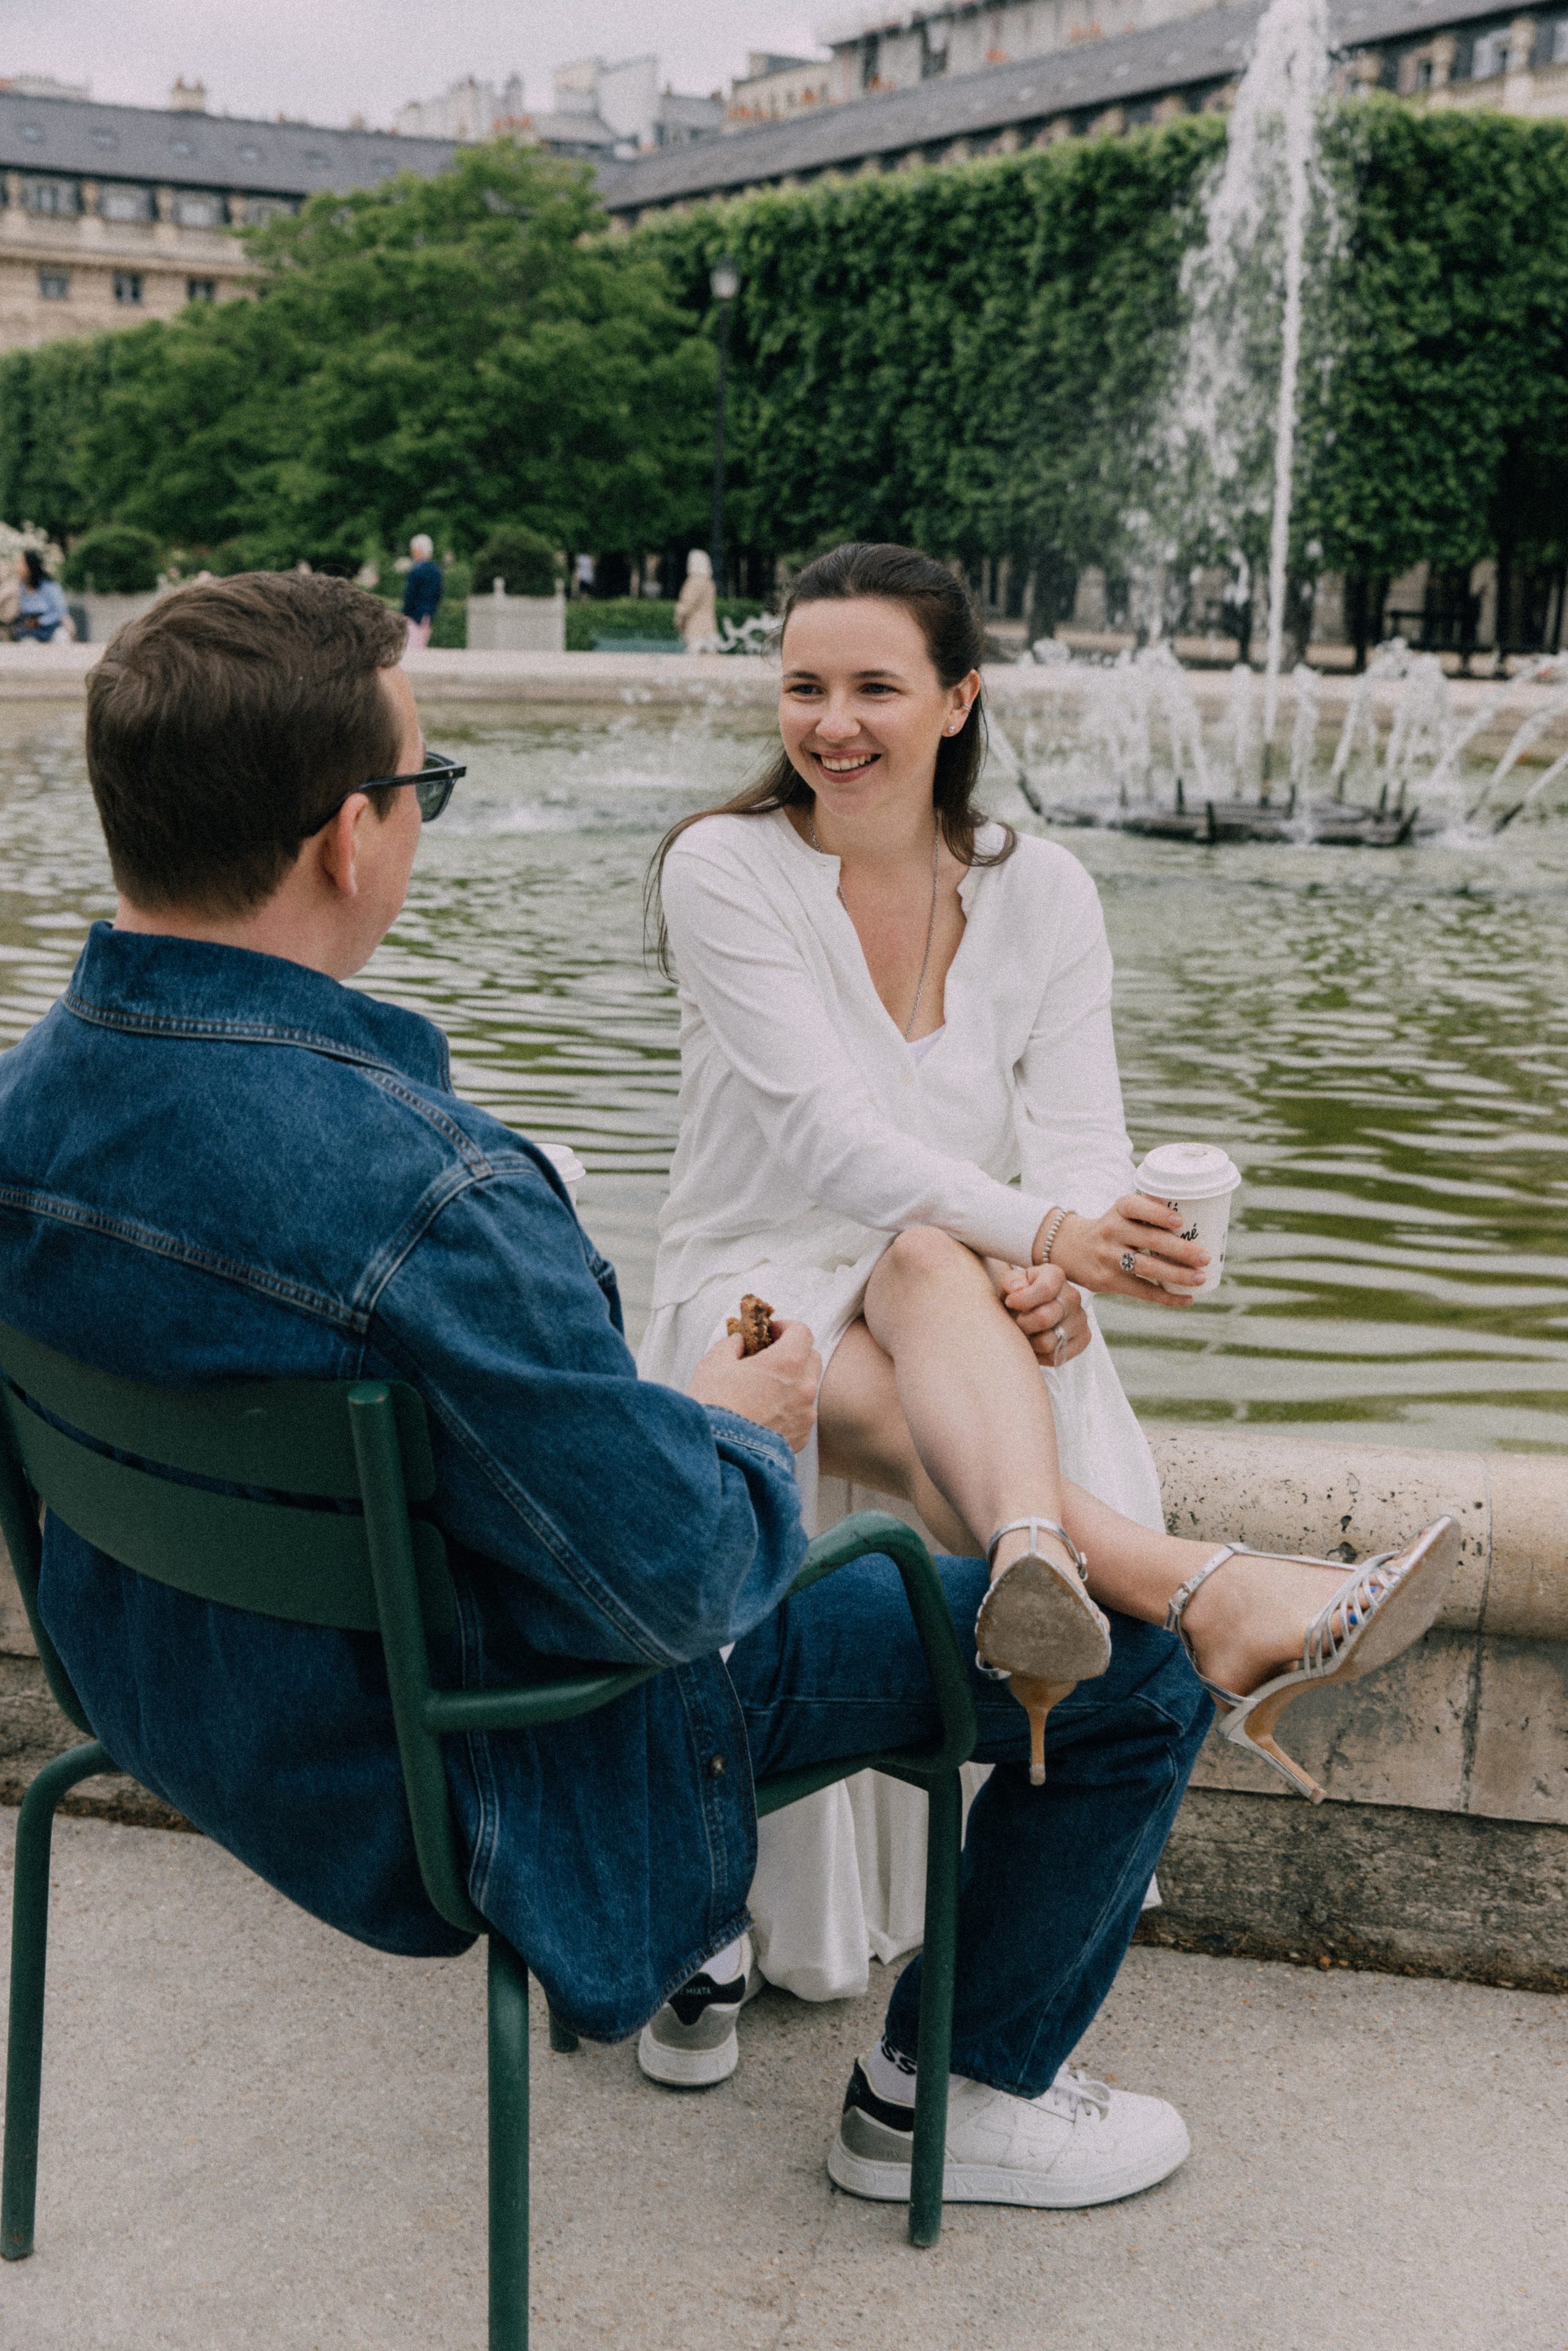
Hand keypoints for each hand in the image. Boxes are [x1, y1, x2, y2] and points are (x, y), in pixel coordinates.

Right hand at [688, 1316, 821, 1452]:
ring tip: (765, 1389)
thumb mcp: (713, 1364)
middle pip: (811, 1357)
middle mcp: (803, 1387)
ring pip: (808, 1387)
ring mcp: (805, 1414)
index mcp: (787, 1362)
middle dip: (793, 1352)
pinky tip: (766, 1413)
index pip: (802, 1332)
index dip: (786, 1328)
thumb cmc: (713, 1407)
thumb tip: (739, 1341)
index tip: (771, 1333)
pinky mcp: (801, 1437)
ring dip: (793, 1382)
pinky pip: (802, 1414)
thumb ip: (731, 1345)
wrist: (717, 1455)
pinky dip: (790, 1408)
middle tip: (769, 1357)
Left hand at [997, 1261, 1091, 1366]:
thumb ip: (1011, 1282)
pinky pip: (1057, 1356)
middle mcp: (1073, 1296)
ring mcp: (1081, 1318)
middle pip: (1045, 1318)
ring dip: (1030, 1341)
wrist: (1029, 1312)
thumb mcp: (1010, 1285)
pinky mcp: (1083, 1339)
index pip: (1045, 1288)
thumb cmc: (1018, 1296)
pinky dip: (1040, 1355)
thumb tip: (1017, 1288)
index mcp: (1055, 1276)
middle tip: (1017, 1322)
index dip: (1023, 1299)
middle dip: (1023, 1324)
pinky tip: (1035, 1343)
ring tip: (1026, 1333)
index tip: (1010, 1303)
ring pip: (1049, 1341)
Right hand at [1034, 1196, 1207, 1306]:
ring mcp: (1108, 1258)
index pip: (1136, 1207)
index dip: (1157, 1214)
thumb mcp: (1122, 1213)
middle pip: (1148, 1241)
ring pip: (1146, 1268)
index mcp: (1118, 1210)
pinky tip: (1187, 1299)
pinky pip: (1141, 1291)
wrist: (1070, 1248)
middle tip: (1205, 1257)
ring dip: (1176, 1275)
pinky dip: (1166, 1297)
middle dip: (1180, 1251)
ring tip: (1200, 1278)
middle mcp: (1111, 1232)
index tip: (1180, 1222)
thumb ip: (1151, 1213)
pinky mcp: (1108, 1281)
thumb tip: (1202, 1218)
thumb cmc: (1112, 1228)